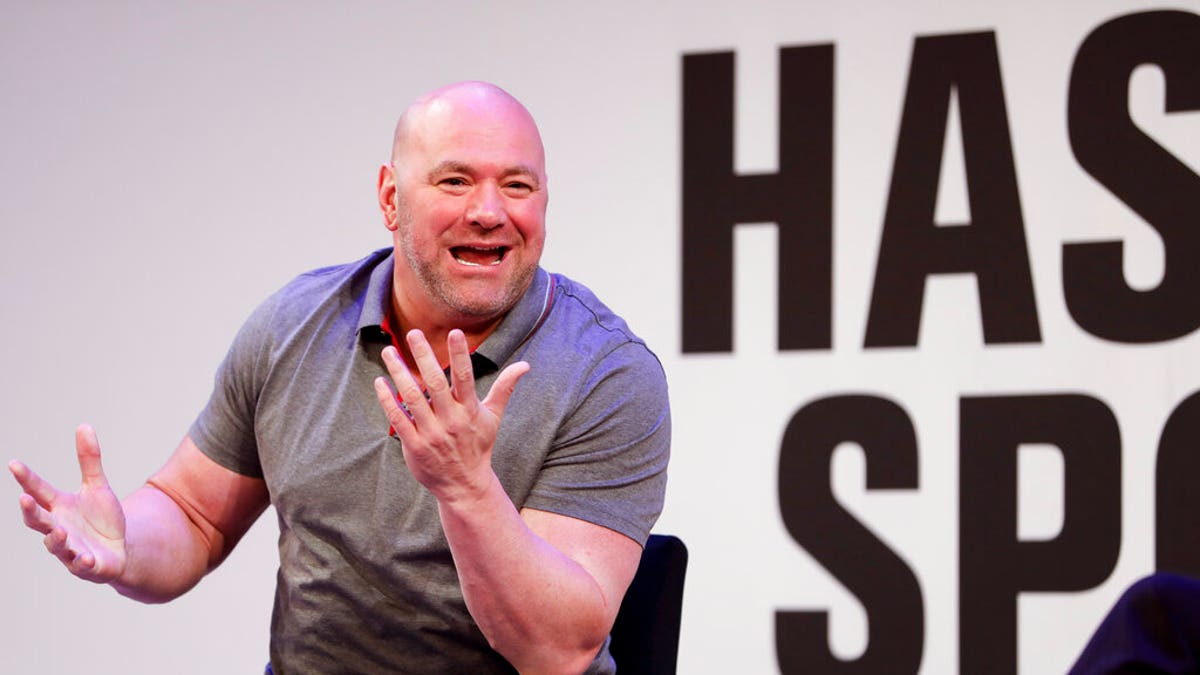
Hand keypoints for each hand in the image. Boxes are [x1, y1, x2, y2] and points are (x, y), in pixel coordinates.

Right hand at [9, 424, 126, 582]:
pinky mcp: (87, 565)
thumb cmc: (101, 518)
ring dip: (56, 538)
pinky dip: (82, 562)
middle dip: (31, 512)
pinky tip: (86, 558)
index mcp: (59, 507)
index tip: (14, 464)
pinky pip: (82, 565)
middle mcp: (59, 527)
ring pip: (56, 545)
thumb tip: (84, 425)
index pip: (39, 490)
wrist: (120, 548)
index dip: (27, 478)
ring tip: (60, 530)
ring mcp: (70, 548)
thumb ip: (89, 459)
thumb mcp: (97, 486)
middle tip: (24, 500)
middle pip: (38, 520)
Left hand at [374, 329, 528, 501]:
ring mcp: (431, 433)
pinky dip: (387, 400)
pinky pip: (397, 419)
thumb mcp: (493, 417)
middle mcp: (450, 420)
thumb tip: (525, 365)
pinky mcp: (414, 446)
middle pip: (434, 383)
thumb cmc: (478, 445)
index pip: (465, 377)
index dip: (460, 355)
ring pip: (412, 398)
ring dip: (399, 373)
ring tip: (390, 351)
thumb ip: (504, 388)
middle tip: (413, 333)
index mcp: (469, 410)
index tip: (455, 332)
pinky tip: (380, 382)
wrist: (464, 485)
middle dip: (424, 356)